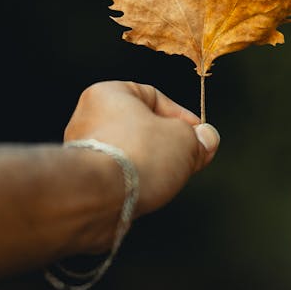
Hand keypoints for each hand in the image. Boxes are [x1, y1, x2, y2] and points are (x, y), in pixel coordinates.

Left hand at [64, 80, 219, 216]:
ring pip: (130, 153)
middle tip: (190, 158)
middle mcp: (88, 117)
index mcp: (108, 93)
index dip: (182, 116)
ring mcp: (83, 151)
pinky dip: (135, 181)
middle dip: (168, 144)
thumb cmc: (137, 156)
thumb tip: (207, 139)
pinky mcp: (84, 180)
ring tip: (170, 177)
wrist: (102, 196)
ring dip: (152, 164)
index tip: (200, 135)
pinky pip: (119, 174)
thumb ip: (199, 138)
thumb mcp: (186, 139)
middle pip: (141, 127)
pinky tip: (149, 191)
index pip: (154, 96)